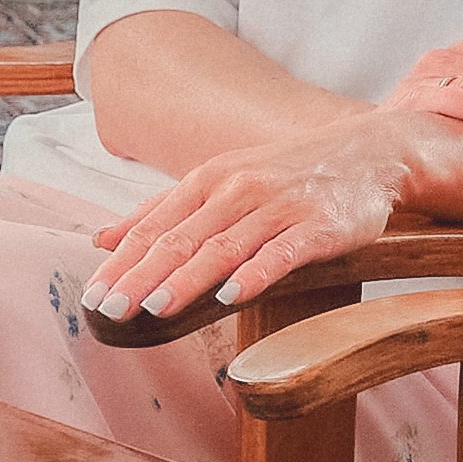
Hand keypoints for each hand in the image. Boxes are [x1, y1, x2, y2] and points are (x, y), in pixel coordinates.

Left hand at [89, 109, 421, 324]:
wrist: (371, 151)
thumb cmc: (289, 173)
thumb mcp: (221, 180)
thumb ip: (163, 209)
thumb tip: (102, 239)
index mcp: (209, 180)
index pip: (155, 227)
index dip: (122, 263)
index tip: (92, 297)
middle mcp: (239, 190)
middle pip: (183, 238)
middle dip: (142, 276)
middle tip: (109, 309)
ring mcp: (280, 207)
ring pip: (225, 246)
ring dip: (189, 277)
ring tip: (155, 307)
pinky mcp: (319, 226)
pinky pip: (283, 252)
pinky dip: (256, 272)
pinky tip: (232, 294)